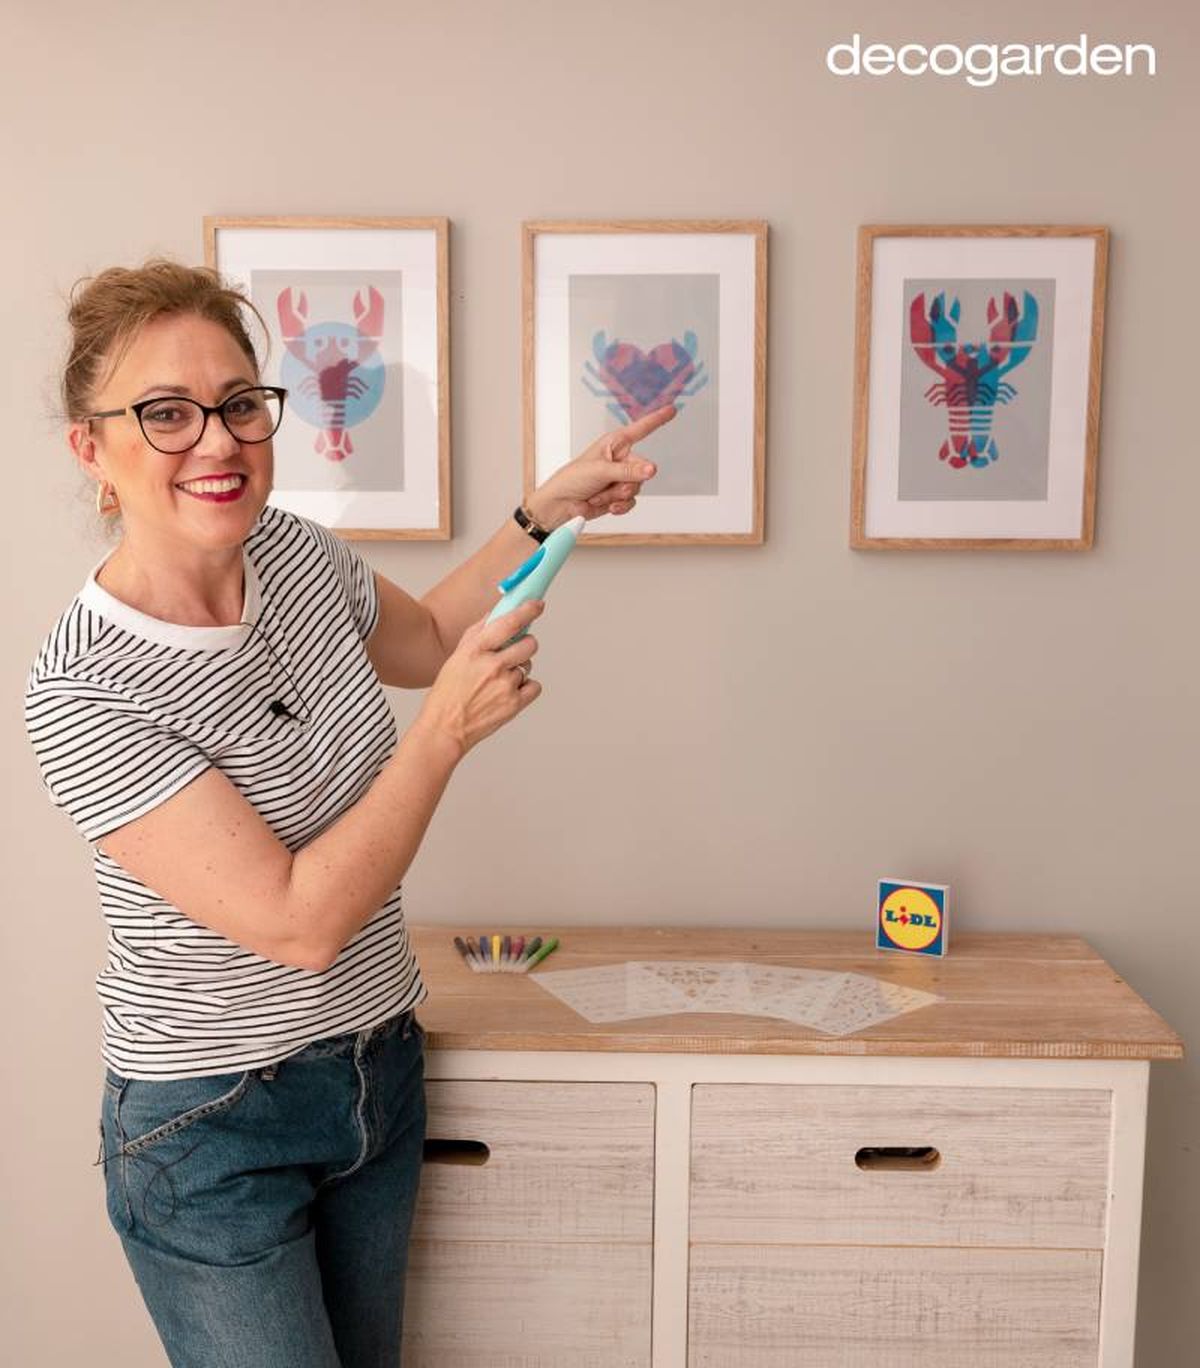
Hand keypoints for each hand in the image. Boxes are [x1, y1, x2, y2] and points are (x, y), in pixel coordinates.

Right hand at [413, 599, 544, 757]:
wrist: (445, 728)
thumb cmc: (447, 693)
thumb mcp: (457, 657)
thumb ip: (477, 633)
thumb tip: (496, 614)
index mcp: (475, 650)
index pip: (509, 623)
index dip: (527, 611)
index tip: (537, 605)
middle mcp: (492, 665)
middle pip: (529, 644)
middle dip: (525, 645)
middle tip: (513, 653)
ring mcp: (505, 685)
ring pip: (528, 666)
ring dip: (519, 670)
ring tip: (498, 681)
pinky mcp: (515, 704)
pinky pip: (534, 685)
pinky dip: (526, 688)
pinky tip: (508, 692)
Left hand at [525, 404, 676, 528]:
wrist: (560, 506)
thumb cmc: (572, 479)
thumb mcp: (600, 470)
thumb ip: (628, 471)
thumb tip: (652, 469)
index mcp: (614, 443)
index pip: (641, 429)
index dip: (657, 419)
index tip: (672, 409)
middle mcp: (621, 459)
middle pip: (643, 470)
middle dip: (624, 482)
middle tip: (607, 485)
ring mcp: (621, 478)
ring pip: (636, 488)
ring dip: (616, 496)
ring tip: (598, 495)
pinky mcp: (619, 496)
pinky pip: (632, 502)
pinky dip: (619, 506)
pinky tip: (607, 506)